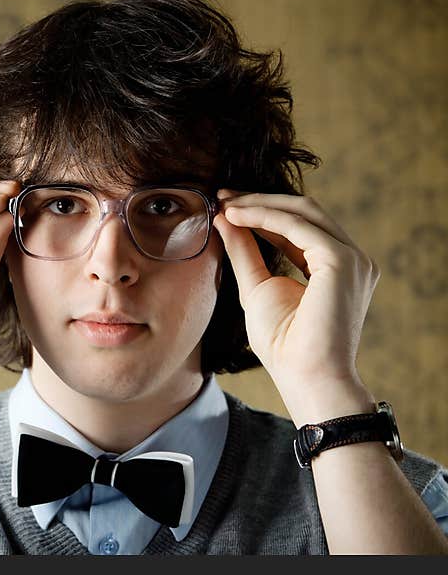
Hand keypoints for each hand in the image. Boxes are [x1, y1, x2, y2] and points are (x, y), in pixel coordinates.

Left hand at [212, 189, 380, 424]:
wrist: (306, 377)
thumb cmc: (283, 345)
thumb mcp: (256, 288)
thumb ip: (244, 252)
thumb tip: (225, 218)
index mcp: (336, 267)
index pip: (299, 226)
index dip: (262, 211)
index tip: (226, 205)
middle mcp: (351, 258)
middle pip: (304, 211)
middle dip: (260, 200)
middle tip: (222, 196)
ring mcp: (352, 258)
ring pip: (303, 212)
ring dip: (260, 204)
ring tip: (225, 205)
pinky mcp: (342, 261)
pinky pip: (299, 226)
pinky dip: (265, 216)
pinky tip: (236, 216)